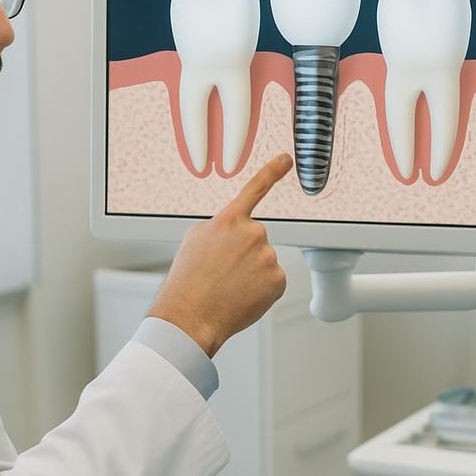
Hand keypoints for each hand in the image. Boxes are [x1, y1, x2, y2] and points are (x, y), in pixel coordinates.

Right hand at [148, 153, 292, 357]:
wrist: (191, 316)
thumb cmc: (188, 281)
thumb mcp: (195, 239)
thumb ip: (221, 226)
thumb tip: (236, 228)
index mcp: (229, 220)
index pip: (255, 189)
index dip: (273, 171)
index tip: (286, 159)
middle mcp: (253, 234)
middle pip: (255, 238)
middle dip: (243, 252)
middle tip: (222, 271)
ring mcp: (268, 257)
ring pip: (263, 261)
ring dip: (250, 272)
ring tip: (228, 286)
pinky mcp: (278, 280)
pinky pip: (272, 280)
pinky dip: (260, 289)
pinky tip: (241, 296)